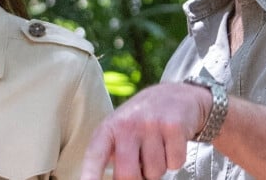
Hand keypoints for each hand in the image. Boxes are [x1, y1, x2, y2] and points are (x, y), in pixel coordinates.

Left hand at [80, 82, 211, 179]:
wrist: (176, 94)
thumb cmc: (144, 120)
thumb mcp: (122, 130)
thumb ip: (114, 154)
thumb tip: (112, 178)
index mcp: (110, 127)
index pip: (95, 154)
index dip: (89, 174)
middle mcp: (127, 123)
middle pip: (127, 174)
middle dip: (137, 178)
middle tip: (142, 166)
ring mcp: (150, 123)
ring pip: (155, 172)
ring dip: (158, 166)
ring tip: (158, 145)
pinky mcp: (173, 126)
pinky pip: (174, 162)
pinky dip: (175, 158)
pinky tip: (171, 140)